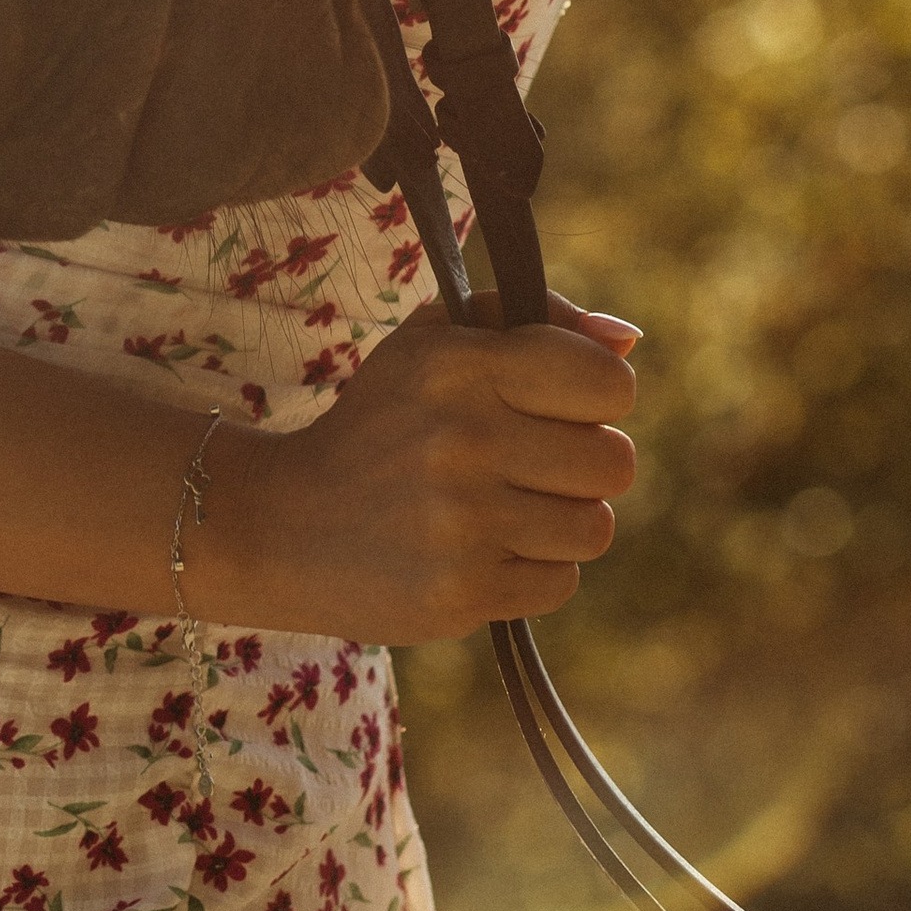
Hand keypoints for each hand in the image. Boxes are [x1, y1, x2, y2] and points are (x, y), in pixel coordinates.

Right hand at [218, 292, 637, 644]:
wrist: (283, 523)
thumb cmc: (380, 421)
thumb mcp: (433, 341)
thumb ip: (536, 319)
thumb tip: (627, 340)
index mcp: (460, 363)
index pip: (606, 383)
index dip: (597, 396)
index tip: (559, 405)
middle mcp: (462, 438)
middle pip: (613, 462)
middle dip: (583, 464)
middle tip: (529, 463)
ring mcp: (462, 521)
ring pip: (593, 528)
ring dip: (560, 522)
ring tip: (501, 508)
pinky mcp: (461, 592)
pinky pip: (559, 582)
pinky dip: (531, 571)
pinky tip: (478, 550)